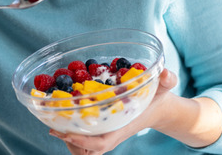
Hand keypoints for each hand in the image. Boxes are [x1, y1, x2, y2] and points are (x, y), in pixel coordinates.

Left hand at [49, 69, 177, 154]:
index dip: (82, 140)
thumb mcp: (163, 88)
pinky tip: (64, 120)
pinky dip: (73, 134)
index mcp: (122, 127)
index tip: (66, 133)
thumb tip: (166, 74)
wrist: (158, 108)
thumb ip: (167, 81)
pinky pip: (85, 141)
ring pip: (84, 149)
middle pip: (87, 151)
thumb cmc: (158, 99)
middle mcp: (112, 134)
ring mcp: (107, 134)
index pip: (100, 143)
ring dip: (69, 140)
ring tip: (56, 125)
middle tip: (55, 128)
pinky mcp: (102, 130)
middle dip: (71, 144)